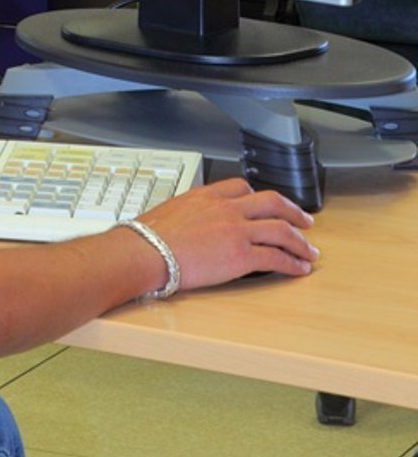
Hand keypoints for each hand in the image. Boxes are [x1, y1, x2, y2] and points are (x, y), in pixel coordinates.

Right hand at [139, 178, 319, 290]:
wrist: (146, 251)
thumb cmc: (149, 237)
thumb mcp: (171, 211)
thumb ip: (190, 214)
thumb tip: (189, 226)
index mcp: (207, 195)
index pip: (242, 188)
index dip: (260, 197)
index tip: (268, 205)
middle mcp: (226, 208)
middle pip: (271, 202)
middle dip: (293, 211)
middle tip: (305, 221)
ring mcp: (236, 230)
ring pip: (281, 229)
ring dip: (300, 241)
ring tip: (309, 251)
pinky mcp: (241, 255)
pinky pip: (276, 257)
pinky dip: (293, 263)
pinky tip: (299, 269)